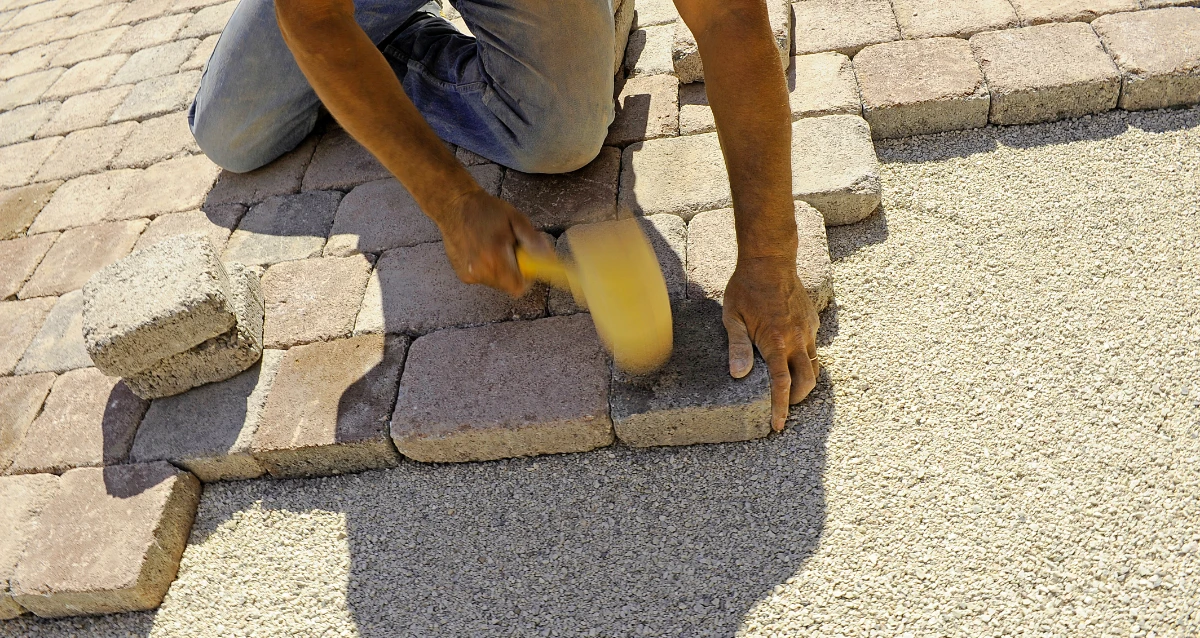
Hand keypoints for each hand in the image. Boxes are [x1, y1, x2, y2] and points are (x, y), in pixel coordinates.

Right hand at [438, 189, 551, 296]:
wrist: (454, 205)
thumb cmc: (486, 210)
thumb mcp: (517, 220)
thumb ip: (534, 242)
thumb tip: (550, 260)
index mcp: (494, 258)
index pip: (519, 286)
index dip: (527, 277)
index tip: (527, 263)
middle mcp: (479, 270)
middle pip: (508, 285)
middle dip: (515, 271)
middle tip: (510, 249)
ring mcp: (469, 275)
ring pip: (497, 282)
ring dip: (502, 269)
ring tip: (495, 246)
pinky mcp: (462, 275)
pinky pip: (484, 278)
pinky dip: (489, 267)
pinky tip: (482, 249)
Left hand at [722, 255, 819, 431]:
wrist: (771, 260)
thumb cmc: (746, 288)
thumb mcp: (732, 318)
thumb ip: (737, 347)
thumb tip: (738, 375)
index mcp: (775, 343)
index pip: (782, 385)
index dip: (780, 408)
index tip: (777, 425)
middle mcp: (796, 340)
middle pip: (807, 382)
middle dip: (797, 399)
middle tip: (784, 405)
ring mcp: (808, 330)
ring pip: (814, 366)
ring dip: (804, 381)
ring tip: (790, 387)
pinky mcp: (812, 321)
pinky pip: (813, 347)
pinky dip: (805, 358)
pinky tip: (791, 355)